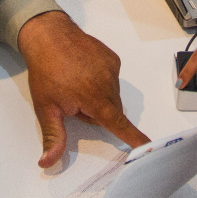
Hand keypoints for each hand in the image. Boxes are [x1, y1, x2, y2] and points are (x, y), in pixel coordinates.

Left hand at [18, 11, 149, 166]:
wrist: (48, 35)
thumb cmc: (45, 70)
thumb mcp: (46, 108)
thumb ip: (53, 137)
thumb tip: (48, 162)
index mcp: (96, 99)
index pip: (120, 125)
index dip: (135, 138)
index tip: (150, 147)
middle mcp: (109, 83)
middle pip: (112, 111)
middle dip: (96, 113)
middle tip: (72, 102)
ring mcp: (112, 68)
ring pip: (112, 95)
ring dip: (98, 96)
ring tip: (75, 83)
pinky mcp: (112, 58)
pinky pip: (111, 78)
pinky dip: (100, 80)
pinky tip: (82, 72)